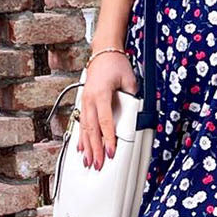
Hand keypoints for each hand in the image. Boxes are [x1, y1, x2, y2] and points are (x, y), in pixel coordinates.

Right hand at [77, 48, 137, 169]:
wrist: (103, 52)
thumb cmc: (115, 63)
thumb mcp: (129, 79)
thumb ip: (132, 98)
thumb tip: (135, 115)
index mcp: (100, 94)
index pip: (105, 122)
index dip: (108, 139)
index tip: (112, 152)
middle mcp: (89, 99)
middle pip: (92, 129)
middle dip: (95, 149)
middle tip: (98, 165)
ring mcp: (84, 101)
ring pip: (84, 128)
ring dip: (86, 147)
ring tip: (88, 162)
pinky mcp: (84, 102)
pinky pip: (80, 122)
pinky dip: (81, 137)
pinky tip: (81, 148)